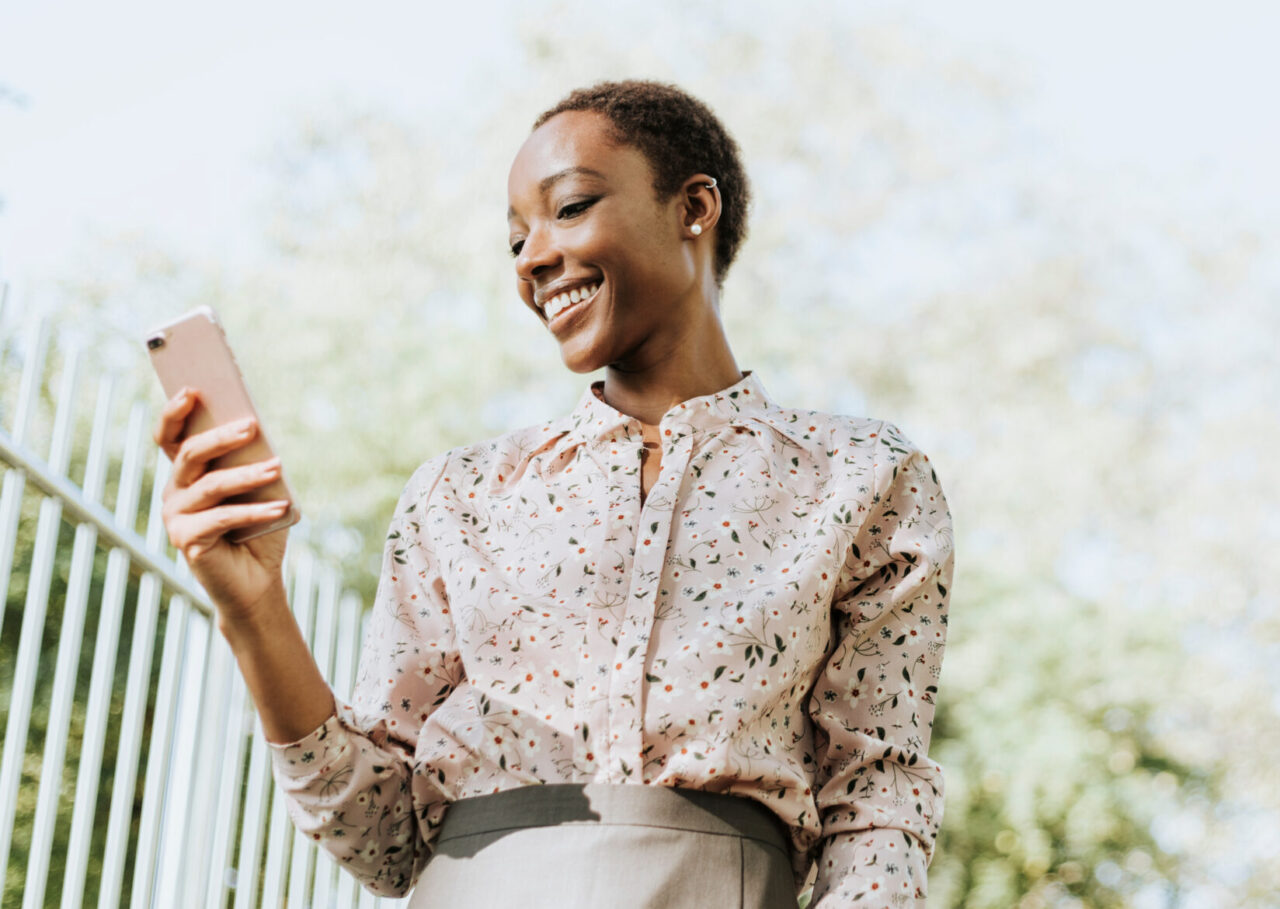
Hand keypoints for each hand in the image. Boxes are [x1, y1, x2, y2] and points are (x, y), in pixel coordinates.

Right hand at [154, 388, 290, 623]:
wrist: (258, 580)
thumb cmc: (258, 529)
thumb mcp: (259, 489)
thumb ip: (251, 461)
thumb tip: (256, 430)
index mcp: (186, 475)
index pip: (170, 437)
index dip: (174, 413)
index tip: (192, 390)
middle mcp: (174, 493)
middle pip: (189, 455)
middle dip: (220, 437)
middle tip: (250, 425)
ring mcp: (175, 518)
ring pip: (209, 486)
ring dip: (247, 475)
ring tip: (277, 468)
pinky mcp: (186, 541)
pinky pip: (221, 518)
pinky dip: (254, 511)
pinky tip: (281, 508)